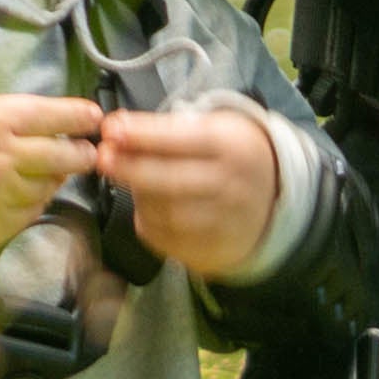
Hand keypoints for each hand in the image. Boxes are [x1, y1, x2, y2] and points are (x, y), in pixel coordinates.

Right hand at [0, 93, 108, 261]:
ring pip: (49, 189)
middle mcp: (10, 157)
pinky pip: (29, 214)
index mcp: (3, 121)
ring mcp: (4, 194)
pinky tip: (19, 197)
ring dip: (52, 182)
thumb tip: (52, 130)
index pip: (60, 117)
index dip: (82, 118)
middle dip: (83, 155)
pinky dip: (30, 205)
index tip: (93, 119)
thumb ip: (13, 121)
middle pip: (67, 157)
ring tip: (42, 176)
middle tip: (86, 154)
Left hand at [95, 105, 283, 280]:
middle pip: (172, 180)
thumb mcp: (215, 128)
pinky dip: (149, 224)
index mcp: (233, 147)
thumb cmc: (232, 155)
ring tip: (126, 181)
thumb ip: (170, 129)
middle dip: (131, 168)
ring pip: (168, 213)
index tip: (110, 129)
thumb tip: (118, 131)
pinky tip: (144, 208)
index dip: (142, 134)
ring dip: (139, 197)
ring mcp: (226, 223)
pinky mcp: (216, 251)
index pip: (182, 139)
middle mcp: (232, 187)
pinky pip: (169, 241)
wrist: (276, 198)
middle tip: (103, 158)